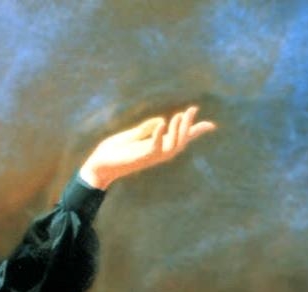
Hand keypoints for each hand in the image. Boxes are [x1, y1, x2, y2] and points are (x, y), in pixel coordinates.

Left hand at [79, 105, 215, 188]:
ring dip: (178, 131)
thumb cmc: (112, 153)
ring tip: (179, 115)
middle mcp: (155, 154)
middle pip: (180, 142)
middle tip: (191, 109)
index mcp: (154, 147)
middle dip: (188, 126)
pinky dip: (159, 135)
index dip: (194, 133)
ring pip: (172, 147)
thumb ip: (145, 129)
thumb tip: (161, 120)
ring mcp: (148, 157)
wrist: (97, 166)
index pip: (178, 140)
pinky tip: (162, 122)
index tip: (211, 125)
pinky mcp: (138, 158)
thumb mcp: (131, 136)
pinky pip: (154, 149)